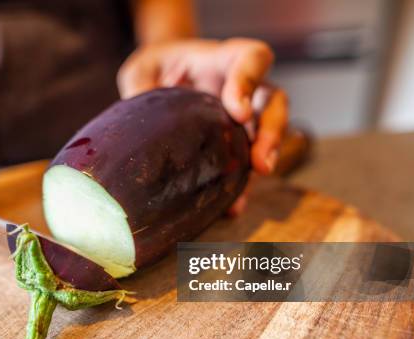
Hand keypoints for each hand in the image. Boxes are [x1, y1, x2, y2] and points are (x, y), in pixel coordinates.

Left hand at [117, 38, 287, 178]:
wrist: (162, 79)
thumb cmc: (157, 67)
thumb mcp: (143, 69)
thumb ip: (143, 88)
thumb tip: (141, 127)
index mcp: (223, 61)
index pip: (251, 59)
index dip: (250, 82)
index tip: (237, 111)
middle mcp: (243, 88)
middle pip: (273, 102)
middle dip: (272, 132)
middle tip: (260, 162)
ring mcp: (245, 117)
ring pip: (270, 133)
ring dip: (267, 158)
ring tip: (256, 180)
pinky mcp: (236, 144)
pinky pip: (246, 163)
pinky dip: (242, 184)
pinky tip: (232, 205)